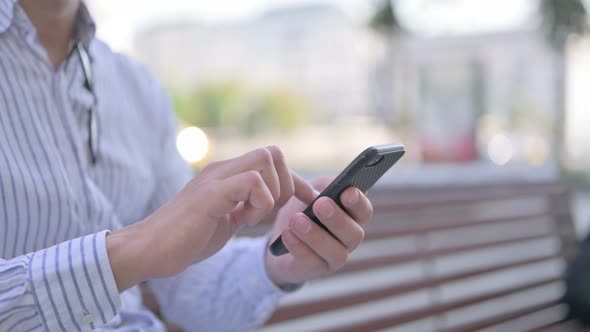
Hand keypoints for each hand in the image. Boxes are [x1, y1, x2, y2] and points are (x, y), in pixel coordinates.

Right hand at [107, 146, 315, 291]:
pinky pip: (251, 181)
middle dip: (286, 184)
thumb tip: (269, 204)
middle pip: (273, 152)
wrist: (149, 250)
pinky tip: (243, 220)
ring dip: (272, 193)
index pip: (272, 160)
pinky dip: (259, 202)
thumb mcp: (225, 219)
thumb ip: (244, 206)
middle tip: (268, 212)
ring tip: (251, 217)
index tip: (305, 203)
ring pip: (266, 159)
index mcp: (227, 175)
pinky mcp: (210, 194)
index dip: (296, 181)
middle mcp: (222, 169)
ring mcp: (215, 178)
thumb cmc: (186, 238)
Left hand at [265, 176, 372, 286]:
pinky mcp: (317, 270)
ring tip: (297, 220)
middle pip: (354, 234)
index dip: (358, 202)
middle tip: (321, 204)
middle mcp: (349, 239)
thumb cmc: (302, 209)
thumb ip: (324, 185)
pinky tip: (287, 234)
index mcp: (352, 217)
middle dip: (338, 219)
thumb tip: (333, 184)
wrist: (280, 238)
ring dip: (316, 236)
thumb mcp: (311, 190)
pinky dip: (299, 248)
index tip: (347, 191)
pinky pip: (312, 262)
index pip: (364, 211)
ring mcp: (335, 257)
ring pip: (336, 252)